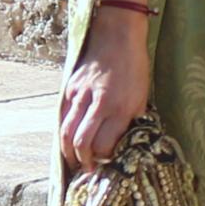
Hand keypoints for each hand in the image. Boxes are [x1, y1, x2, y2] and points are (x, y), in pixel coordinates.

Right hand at [58, 1, 152, 167]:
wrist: (117, 35)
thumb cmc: (134, 66)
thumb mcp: (141, 95)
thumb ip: (129, 120)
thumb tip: (119, 144)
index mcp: (121, 108)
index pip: (105, 146)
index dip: (103, 160)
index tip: (106, 165)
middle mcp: (99, 104)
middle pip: (82, 144)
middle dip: (82, 162)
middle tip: (86, 170)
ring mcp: (82, 95)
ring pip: (67, 132)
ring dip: (68, 152)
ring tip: (73, 161)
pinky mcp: (70, 87)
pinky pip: (63, 115)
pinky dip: (64, 130)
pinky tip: (67, 138)